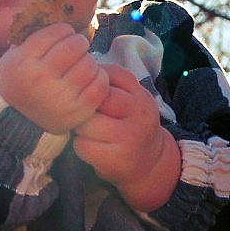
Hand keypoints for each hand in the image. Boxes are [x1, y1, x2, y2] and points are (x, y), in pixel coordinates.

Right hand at [0, 24, 108, 132]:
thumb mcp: (13, 56)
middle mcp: (41, 79)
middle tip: (75, 49)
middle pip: (76, 45)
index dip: (64, 30)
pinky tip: (89, 78)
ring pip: (90, 63)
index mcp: (23, 62)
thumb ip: (30, 35)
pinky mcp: (78, 111)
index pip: (57, 32)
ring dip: (88, 60)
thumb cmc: (20, 81)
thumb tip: (56, 8)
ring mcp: (60, 97)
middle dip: (78, 43)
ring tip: (80, 65)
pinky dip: (99, 77)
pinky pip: (100, 84)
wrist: (19, 122)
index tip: (63, 36)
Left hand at [73, 64, 181, 211]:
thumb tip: (81, 66)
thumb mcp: (133, 99)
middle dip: (83, 104)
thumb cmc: (133, 126)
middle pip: (96, 99)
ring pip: (86, 123)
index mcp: (141, 97)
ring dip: (79, 126)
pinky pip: (83, 146)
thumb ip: (113, 81)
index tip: (86, 90)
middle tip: (81, 112)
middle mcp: (138, 115)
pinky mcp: (114, 160)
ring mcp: (127, 138)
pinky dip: (80, 146)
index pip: (110, 76)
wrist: (151, 164)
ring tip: (85, 130)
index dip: (91, 82)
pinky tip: (89, 146)